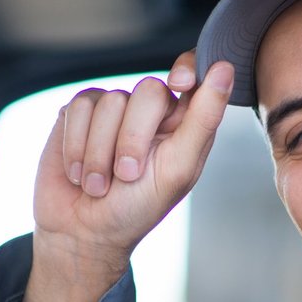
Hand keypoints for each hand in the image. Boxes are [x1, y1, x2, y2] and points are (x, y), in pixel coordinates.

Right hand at [19, 52, 233, 301]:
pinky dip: (76, 146)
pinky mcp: (78, 115)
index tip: (180, 83)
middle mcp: (148, 112)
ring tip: (99, 183)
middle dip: (133, 138)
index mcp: (181, 123)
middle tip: (126, 175)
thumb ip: (203, 119)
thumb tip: (224, 69)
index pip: (193, 72)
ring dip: (99, 153)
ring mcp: (112, 110)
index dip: (187, 69)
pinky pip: (77, 108)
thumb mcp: (178, 169)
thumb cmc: (136, 209)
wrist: (82, 233)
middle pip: (148, 90)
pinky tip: (78, 172)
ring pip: (109, 101)